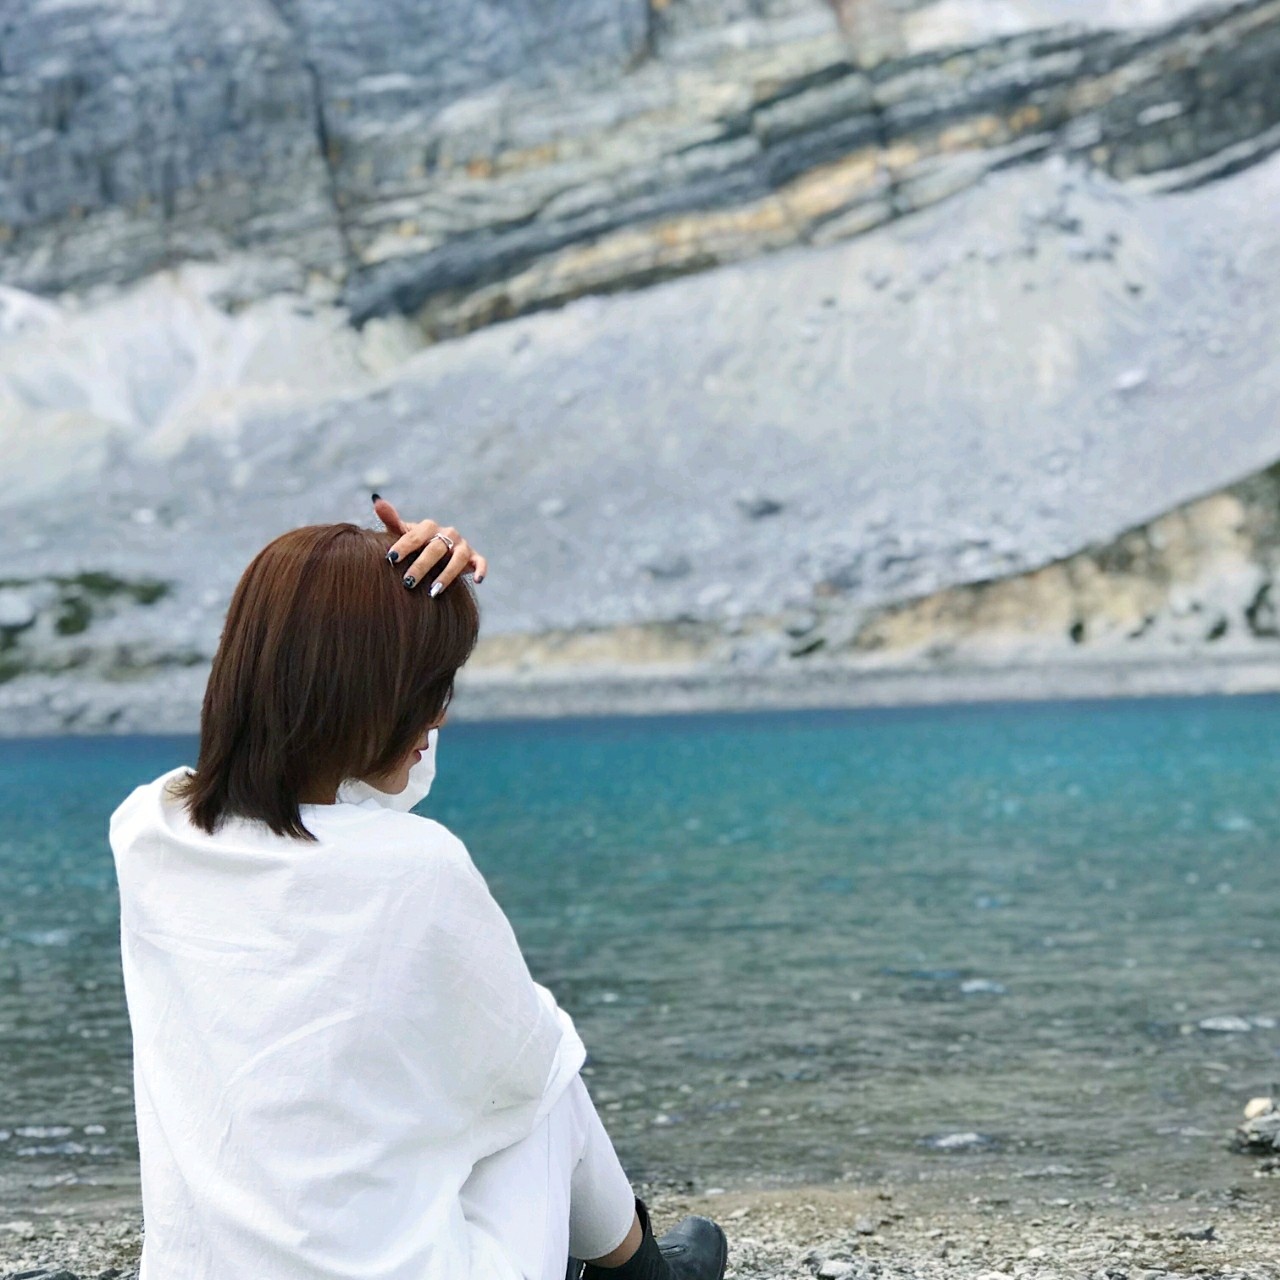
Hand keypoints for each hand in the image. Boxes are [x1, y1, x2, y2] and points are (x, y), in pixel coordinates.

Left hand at [372, 494, 487, 592]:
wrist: (436, 556)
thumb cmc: (415, 547)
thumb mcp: (402, 534)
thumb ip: (391, 520)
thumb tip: (377, 500)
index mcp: (429, 527)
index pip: (416, 536)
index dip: (404, 546)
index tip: (391, 559)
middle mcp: (448, 534)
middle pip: (436, 548)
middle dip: (421, 565)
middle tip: (407, 582)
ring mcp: (462, 546)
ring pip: (458, 558)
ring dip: (446, 574)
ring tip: (432, 592)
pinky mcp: (474, 558)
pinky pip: (480, 562)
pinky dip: (481, 569)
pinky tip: (477, 581)